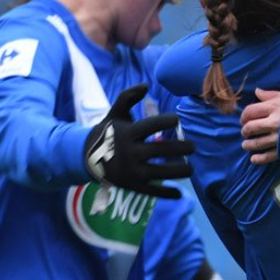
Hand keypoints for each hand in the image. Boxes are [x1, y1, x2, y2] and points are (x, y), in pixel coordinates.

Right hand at [84, 84, 194, 198]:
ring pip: (160, 173)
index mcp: (127, 133)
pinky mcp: (131, 185)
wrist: (87, 157)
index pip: (151, 125)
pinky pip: (151, 191)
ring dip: (179, 172)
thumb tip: (146, 85)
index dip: (167, 122)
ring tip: (191, 169)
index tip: (177, 121)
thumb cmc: (108, 132)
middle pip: (161, 150)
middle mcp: (130, 152)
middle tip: (193, 147)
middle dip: (181, 148)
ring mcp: (131, 171)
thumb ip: (128, 97)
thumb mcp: (115, 113)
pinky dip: (166, 194)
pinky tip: (179, 193)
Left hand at [240, 88, 279, 164]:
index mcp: (273, 107)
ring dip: (248, 145)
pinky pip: (267, 156)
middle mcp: (273, 123)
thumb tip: (256, 92)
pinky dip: (258, 159)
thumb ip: (271, 94)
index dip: (243, 116)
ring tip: (246, 145)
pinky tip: (254, 159)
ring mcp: (278, 138)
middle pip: (250, 128)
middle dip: (245, 131)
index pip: (250, 111)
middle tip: (245, 132)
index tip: (243, 119)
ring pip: (256, 143)